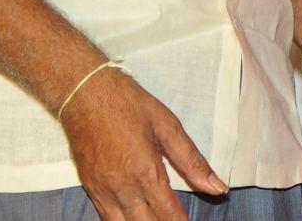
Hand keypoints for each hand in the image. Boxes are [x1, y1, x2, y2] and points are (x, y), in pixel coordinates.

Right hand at [59, 63, 226, 220]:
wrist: (83, 94)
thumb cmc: (127, 104)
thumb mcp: (167, 125)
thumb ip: (192, 161)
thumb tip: (217, 187)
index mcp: (145, 172)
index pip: (169, 214)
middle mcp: (123, 188)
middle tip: (177, 220)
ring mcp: (103, 191)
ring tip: (158, 220)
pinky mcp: (90, 189)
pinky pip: (107, 219)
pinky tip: (135, 218)